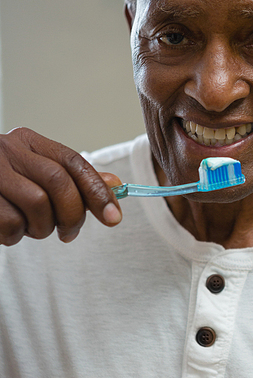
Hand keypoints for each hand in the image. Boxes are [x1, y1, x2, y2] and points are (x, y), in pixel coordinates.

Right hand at [0, 127, 121, 245]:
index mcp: (27, 141)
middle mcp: (7, 150)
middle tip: (69, 233)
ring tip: (33, 228)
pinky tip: (9, 230)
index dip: (98, 191)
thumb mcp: (36, 176)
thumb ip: (73, 180)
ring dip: (43, 228)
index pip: (73, 162)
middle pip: (58, 182)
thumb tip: (115, 184)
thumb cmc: (1, 186)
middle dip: (73, 215)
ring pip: (37, 204)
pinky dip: (16, 236)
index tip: (114, 217)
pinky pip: (10, 224)